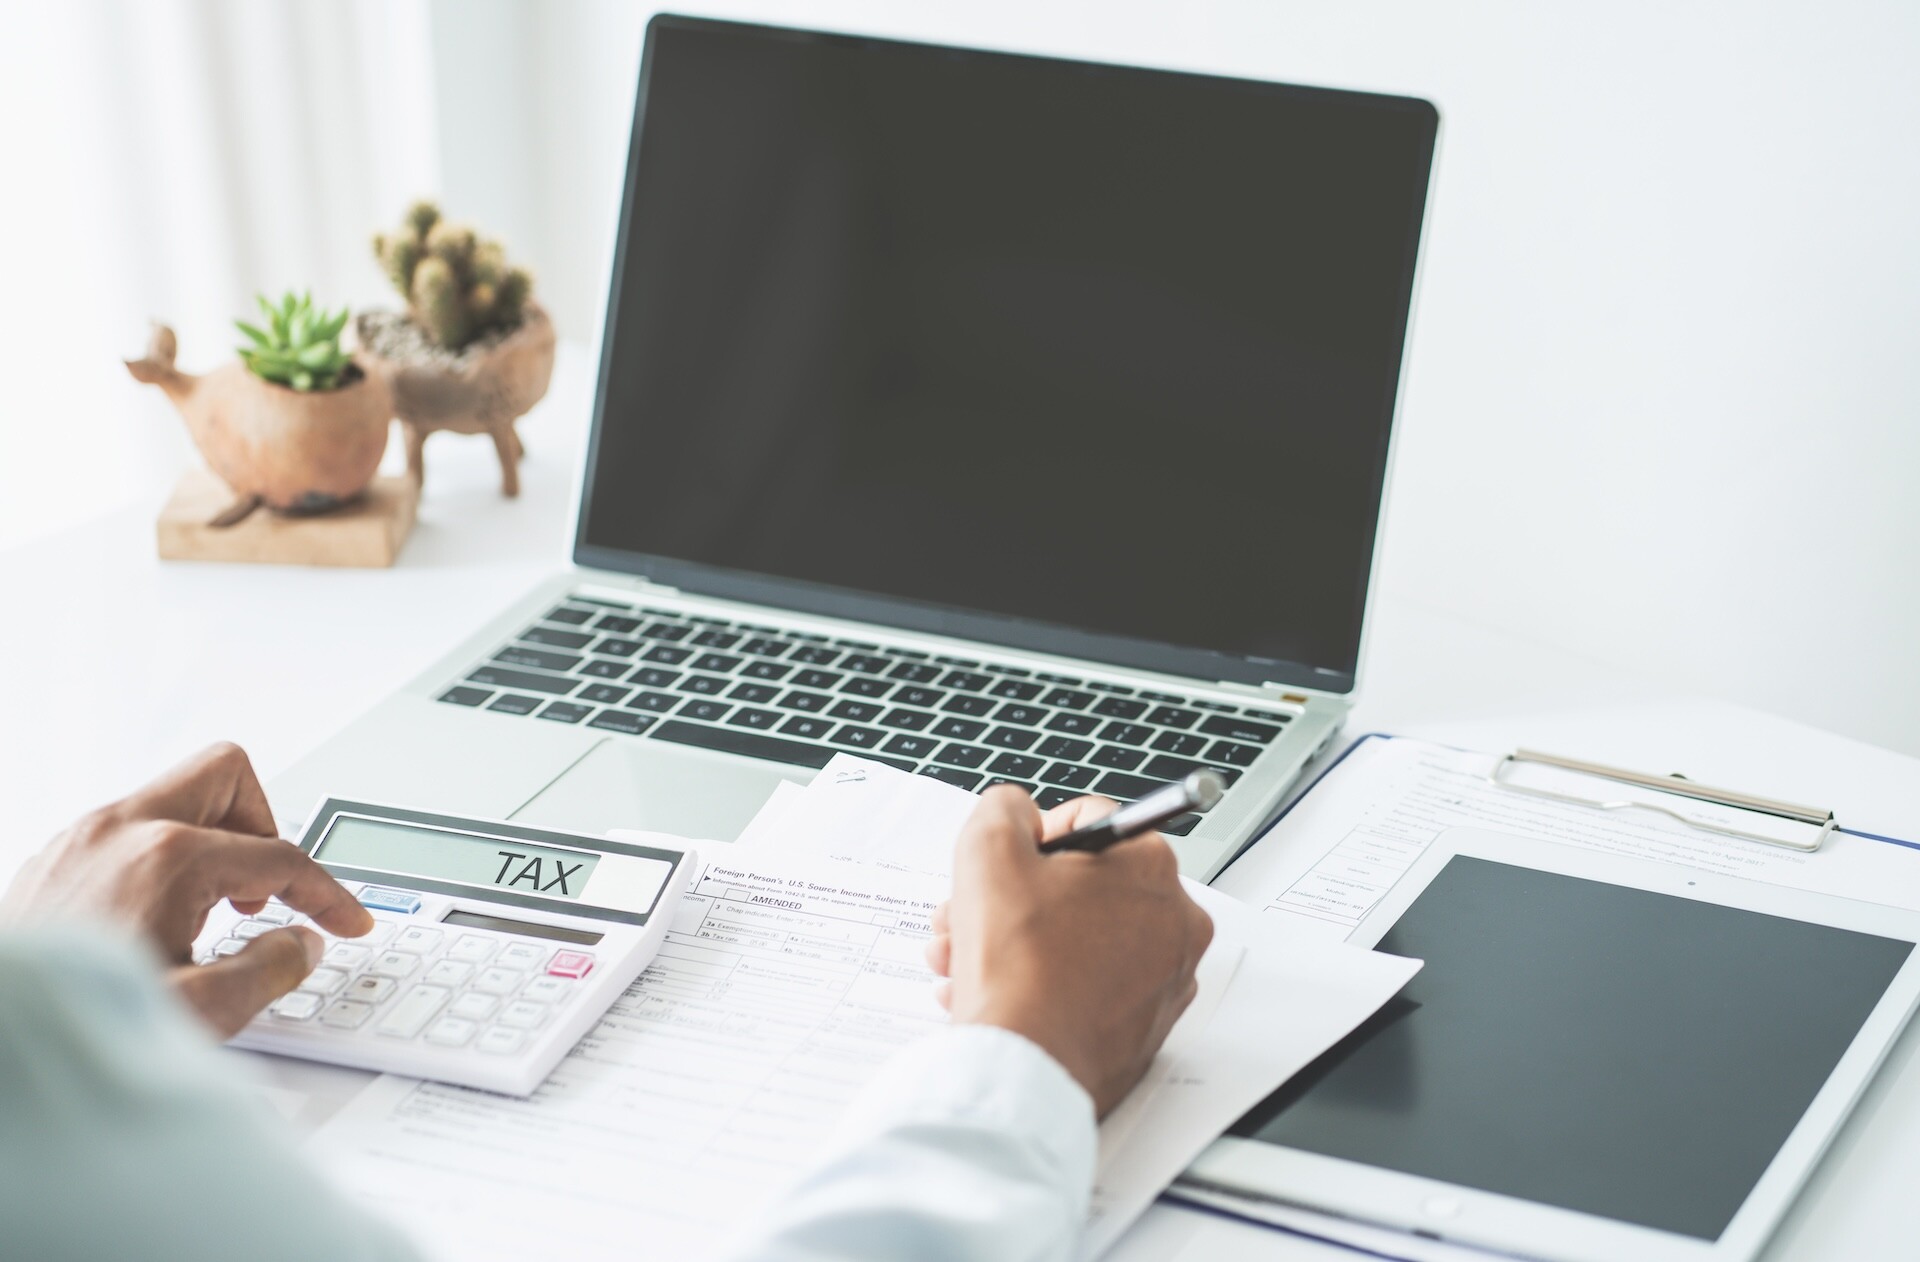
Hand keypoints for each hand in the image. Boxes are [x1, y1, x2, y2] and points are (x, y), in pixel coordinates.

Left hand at [0, 742, 373, 1036]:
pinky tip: (159, 918)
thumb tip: (300, 945)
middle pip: (226, 776)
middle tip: (270, 887)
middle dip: (264, 828)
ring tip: (214, 911)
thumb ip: (267, 972)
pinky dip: (164, 860)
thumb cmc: (73, 1020)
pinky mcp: (54, 857)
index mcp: (168, 858)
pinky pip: (132, 828)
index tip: (344, 921)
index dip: (327, 894)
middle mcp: (121, 829)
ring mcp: (81, 837)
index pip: (279, 857)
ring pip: (175, 799)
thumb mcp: (199, 1015)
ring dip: (212, 845)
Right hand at [925, 788, 1213, 1117]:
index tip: (1007, 867)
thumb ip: (1003, 808)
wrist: (1026, 1069)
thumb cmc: (1016, 969)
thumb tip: (1016, 810)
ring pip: (1080, 936)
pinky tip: (999, 993)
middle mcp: (1175, 921)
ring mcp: (1166, 979)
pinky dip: (1045, 983)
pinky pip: (1091, 986)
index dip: (1031, 839)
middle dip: (1016, 897)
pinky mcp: (1148, 1026)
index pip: (1088, 821)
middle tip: (972, 914)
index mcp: (1151, 867)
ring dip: (1018, 940)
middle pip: (1082, 885)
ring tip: (968, 959)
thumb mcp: (987, 852)